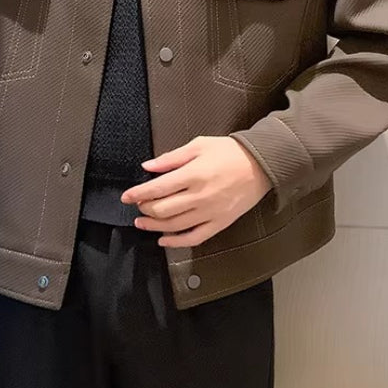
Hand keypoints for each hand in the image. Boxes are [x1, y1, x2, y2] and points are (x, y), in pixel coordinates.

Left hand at [120, 136, 272, 248]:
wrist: (261, 165)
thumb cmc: (229, 152)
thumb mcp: (199, 145)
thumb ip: (171, 158)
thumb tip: (148, 166)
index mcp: (193, 175)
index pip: (157, 188)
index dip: (138, 193)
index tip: (126, 196)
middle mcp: (199, 197)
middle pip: (162, 209)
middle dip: (145, 208)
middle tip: (138, 204)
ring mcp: (210, 213)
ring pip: (174, 226)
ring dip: (154, 226)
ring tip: (142, 222)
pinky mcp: (219, 223)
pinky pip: (194, 238)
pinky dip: (176, 242)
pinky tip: (163, 240)